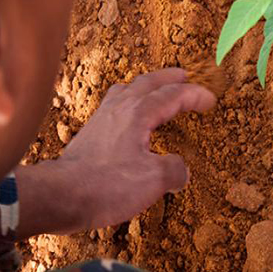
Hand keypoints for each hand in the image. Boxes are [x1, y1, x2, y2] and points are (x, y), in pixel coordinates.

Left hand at [15, 68, 214, 237]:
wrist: (61, 195)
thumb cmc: (106, 185)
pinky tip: (129, 118)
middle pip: (148, 82)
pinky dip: (129, 102)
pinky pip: (114, 105)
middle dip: (169, 78)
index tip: (210, 100)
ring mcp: (102, 118)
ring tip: (156, 91)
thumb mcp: (153, 180)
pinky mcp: (90, 133)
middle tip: (185, 76)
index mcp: (139, 113)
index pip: (173, 95)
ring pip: (127, 90)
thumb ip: (174, 170)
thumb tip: (180, 170)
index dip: (195, 96)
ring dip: (146, 87)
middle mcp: (119, 108)